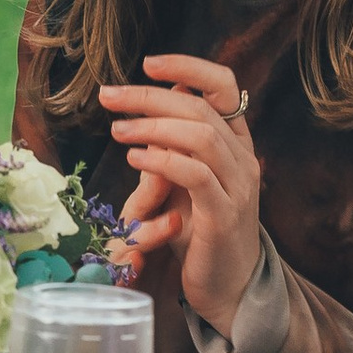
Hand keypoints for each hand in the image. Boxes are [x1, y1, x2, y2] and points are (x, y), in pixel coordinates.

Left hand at [96, 55, 262, 338]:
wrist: (228, 288)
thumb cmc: (200, 234)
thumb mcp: (183, 183)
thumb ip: (170, 148)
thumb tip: (141, 112)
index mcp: (235, 144)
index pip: (224, 87)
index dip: (189, 67)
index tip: (149, 63)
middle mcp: (242, 160)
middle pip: (201, 108)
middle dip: (151, 96)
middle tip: (110, 96)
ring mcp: (237, 188)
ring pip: (201, 136)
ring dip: (153, 126)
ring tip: (117, 130)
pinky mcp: (223, 217)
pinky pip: (196, 176)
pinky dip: (162, 161)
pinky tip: (134, 159)